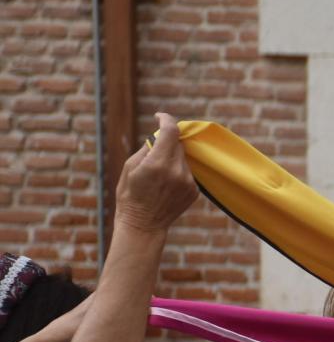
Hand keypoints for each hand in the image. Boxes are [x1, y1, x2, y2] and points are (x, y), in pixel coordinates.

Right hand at [113, 112, 198, 234]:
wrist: (143, 224)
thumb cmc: (130, 194)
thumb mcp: (130, 166)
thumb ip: (147, 148)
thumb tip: (160, 135)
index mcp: (157, 164)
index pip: (170, 132)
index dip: (166, 120)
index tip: (159, 117)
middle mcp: (176, 171)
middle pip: (177, 144)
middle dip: (166, 143)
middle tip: (153, 152)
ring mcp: (188, 182)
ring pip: (183, 158)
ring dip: (172, 158)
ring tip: (158, 174)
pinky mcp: (194, 191)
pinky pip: (188, 171)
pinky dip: (178, 170)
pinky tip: (166, 184)